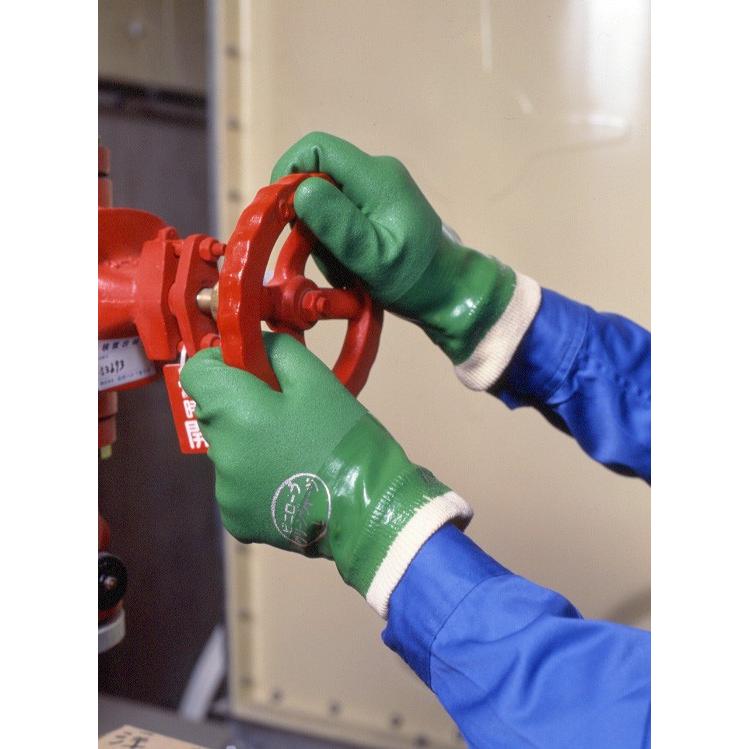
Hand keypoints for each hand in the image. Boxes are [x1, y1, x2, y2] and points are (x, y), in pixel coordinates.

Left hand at [181, 334, 470, 616]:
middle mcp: (221, 453)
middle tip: (285, 413)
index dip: (220, 362)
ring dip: (249, 443)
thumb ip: (277, 352)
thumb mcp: (318, 381)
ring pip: (227, 449)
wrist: (369, 510)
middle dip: (241, 405)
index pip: (197, 372)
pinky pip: (236, 484)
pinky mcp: (235, 519)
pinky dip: (255, 477)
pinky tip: (289, 482)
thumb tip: (253, 345)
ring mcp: (225, 491)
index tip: (249, 368)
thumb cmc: (345, 439)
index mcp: (237, 412)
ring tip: (293, 453)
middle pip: (215, 412)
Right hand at [271, 132, 539, 388]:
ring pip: (325, 200)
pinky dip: (334, 241)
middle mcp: (376, 174)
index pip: (317, 148)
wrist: (448, 292)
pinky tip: (349, 265)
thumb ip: (338, 224)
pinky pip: (339, 215)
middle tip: (320, 253)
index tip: (282, 213)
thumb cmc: (415, 278)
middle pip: (317, 176)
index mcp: (376, 177)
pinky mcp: (375, 208)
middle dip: (307, 215)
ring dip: (322, 235)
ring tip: (343, 267)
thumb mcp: (373, 258)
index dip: (289, 173)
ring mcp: (376, 191)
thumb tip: (301, 190)